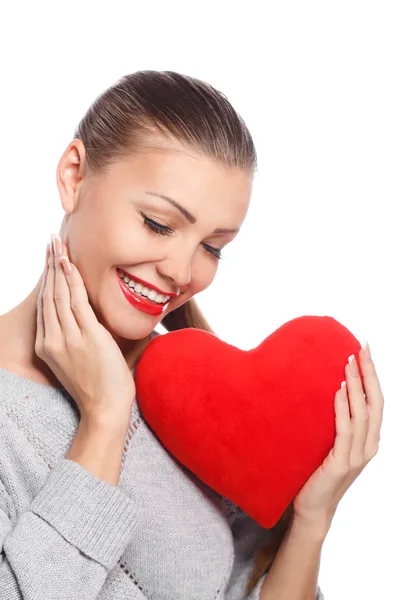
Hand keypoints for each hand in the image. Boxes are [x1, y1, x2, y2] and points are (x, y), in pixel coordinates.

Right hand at [35, 235, 135, 427]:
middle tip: (51, 242)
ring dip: (58, 266)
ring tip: (58, 245)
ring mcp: (68, 338)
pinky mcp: (88, 336)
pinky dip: (72, 282)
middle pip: (49, 295)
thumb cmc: (98, 387)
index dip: (46, 280)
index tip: (50, 260)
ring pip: (59, 295)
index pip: (45, 306)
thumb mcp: (78, 361)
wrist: (105, 409)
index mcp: (47, 347)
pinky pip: (77, 302)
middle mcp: (52, 340)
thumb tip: (91, 318)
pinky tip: (69, 265)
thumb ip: (77, 339)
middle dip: (50, 265)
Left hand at [292, 344, 383, 532]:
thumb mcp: (331, 442)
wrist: (311, 507)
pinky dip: (343, 408)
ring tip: (348, 363)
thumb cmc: (318, 471)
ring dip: (356, 386)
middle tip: (362, 348)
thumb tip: (327, 387)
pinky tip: (338, 390)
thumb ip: (337, 421)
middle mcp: (368, 447)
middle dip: (370, 373)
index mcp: (369, 440)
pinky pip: (345, 431)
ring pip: (363, 414)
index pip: (377, 401)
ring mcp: (357, 457)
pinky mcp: (341, 464)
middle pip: (376, 403)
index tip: (366, 350)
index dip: (373, 375)